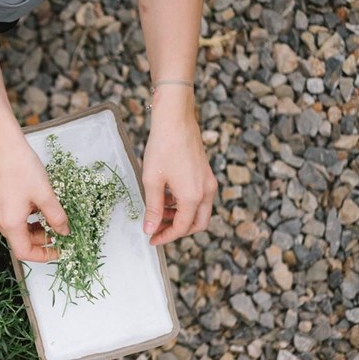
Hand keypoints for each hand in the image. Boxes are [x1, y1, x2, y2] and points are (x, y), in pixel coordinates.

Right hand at [0, 131, 69, 261]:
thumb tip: (64, 231)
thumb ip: (56, 216)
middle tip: (58, 230)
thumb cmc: (21, 166)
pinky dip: (23, 216)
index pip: (24, 253)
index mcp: (10, 222)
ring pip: (14, 227)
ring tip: (48, 214)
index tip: (58, 250)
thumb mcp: (45, 194)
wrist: (0, 142)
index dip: (43, 255)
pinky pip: (8, 216)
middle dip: (40, 239)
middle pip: (19, 240)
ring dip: (32, 227)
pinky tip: (34, 203)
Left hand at [142, 87, 216, 245]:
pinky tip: (166, 197)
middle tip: (157, 229)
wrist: (175, 120)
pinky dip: (185, 204)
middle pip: (197, 224)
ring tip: (158, 212)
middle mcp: (206, 192)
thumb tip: (150, 230)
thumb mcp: (152, 181)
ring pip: (199, 212)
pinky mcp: (206, 175)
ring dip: (181, 217)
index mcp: (193, 196)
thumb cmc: (162, 147)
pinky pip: (199, 199)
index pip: (182, 228)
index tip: (151, 240)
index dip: (166, 237)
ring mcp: (208, 182)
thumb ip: (153, 208)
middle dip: (178, 230)